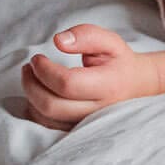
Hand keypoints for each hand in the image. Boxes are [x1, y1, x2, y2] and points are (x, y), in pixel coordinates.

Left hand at [19, 24, 160, 129]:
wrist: (136, 86)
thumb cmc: (119, 62)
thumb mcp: (110, 41)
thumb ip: (86, 35)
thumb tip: (59, 41)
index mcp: (108, 85)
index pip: (67, 83)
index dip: (45, 70)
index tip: (37, 57)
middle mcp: (97, 110)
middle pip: (52, 105)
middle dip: (31, 84)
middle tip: (29, 67)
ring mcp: (87, 124)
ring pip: (47, 118)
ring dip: (31, 97)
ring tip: (32, 77)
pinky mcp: (77, 129)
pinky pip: (48, 126)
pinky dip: (36, 109)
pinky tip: (39, 92)